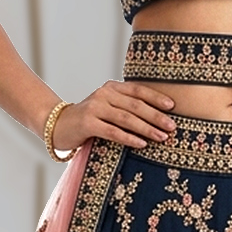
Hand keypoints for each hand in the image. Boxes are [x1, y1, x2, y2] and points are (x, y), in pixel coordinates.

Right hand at [53, 81, 175, 151]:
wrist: (58, 125)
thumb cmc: (90, 119)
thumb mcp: (108, 107)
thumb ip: (126, 107)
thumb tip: (159, 118)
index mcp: (112, 87)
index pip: (138, 90)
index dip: (156, 98)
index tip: (173, 107)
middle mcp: (103, 94)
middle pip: (135, 105)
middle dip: (156, 116)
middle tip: (172, 126)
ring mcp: (95, 107)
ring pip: (126, 118)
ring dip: (146, 128)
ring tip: (161, 137)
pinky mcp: (88, 123)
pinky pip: (113, 131)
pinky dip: (129, 138)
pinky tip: (141, 144)